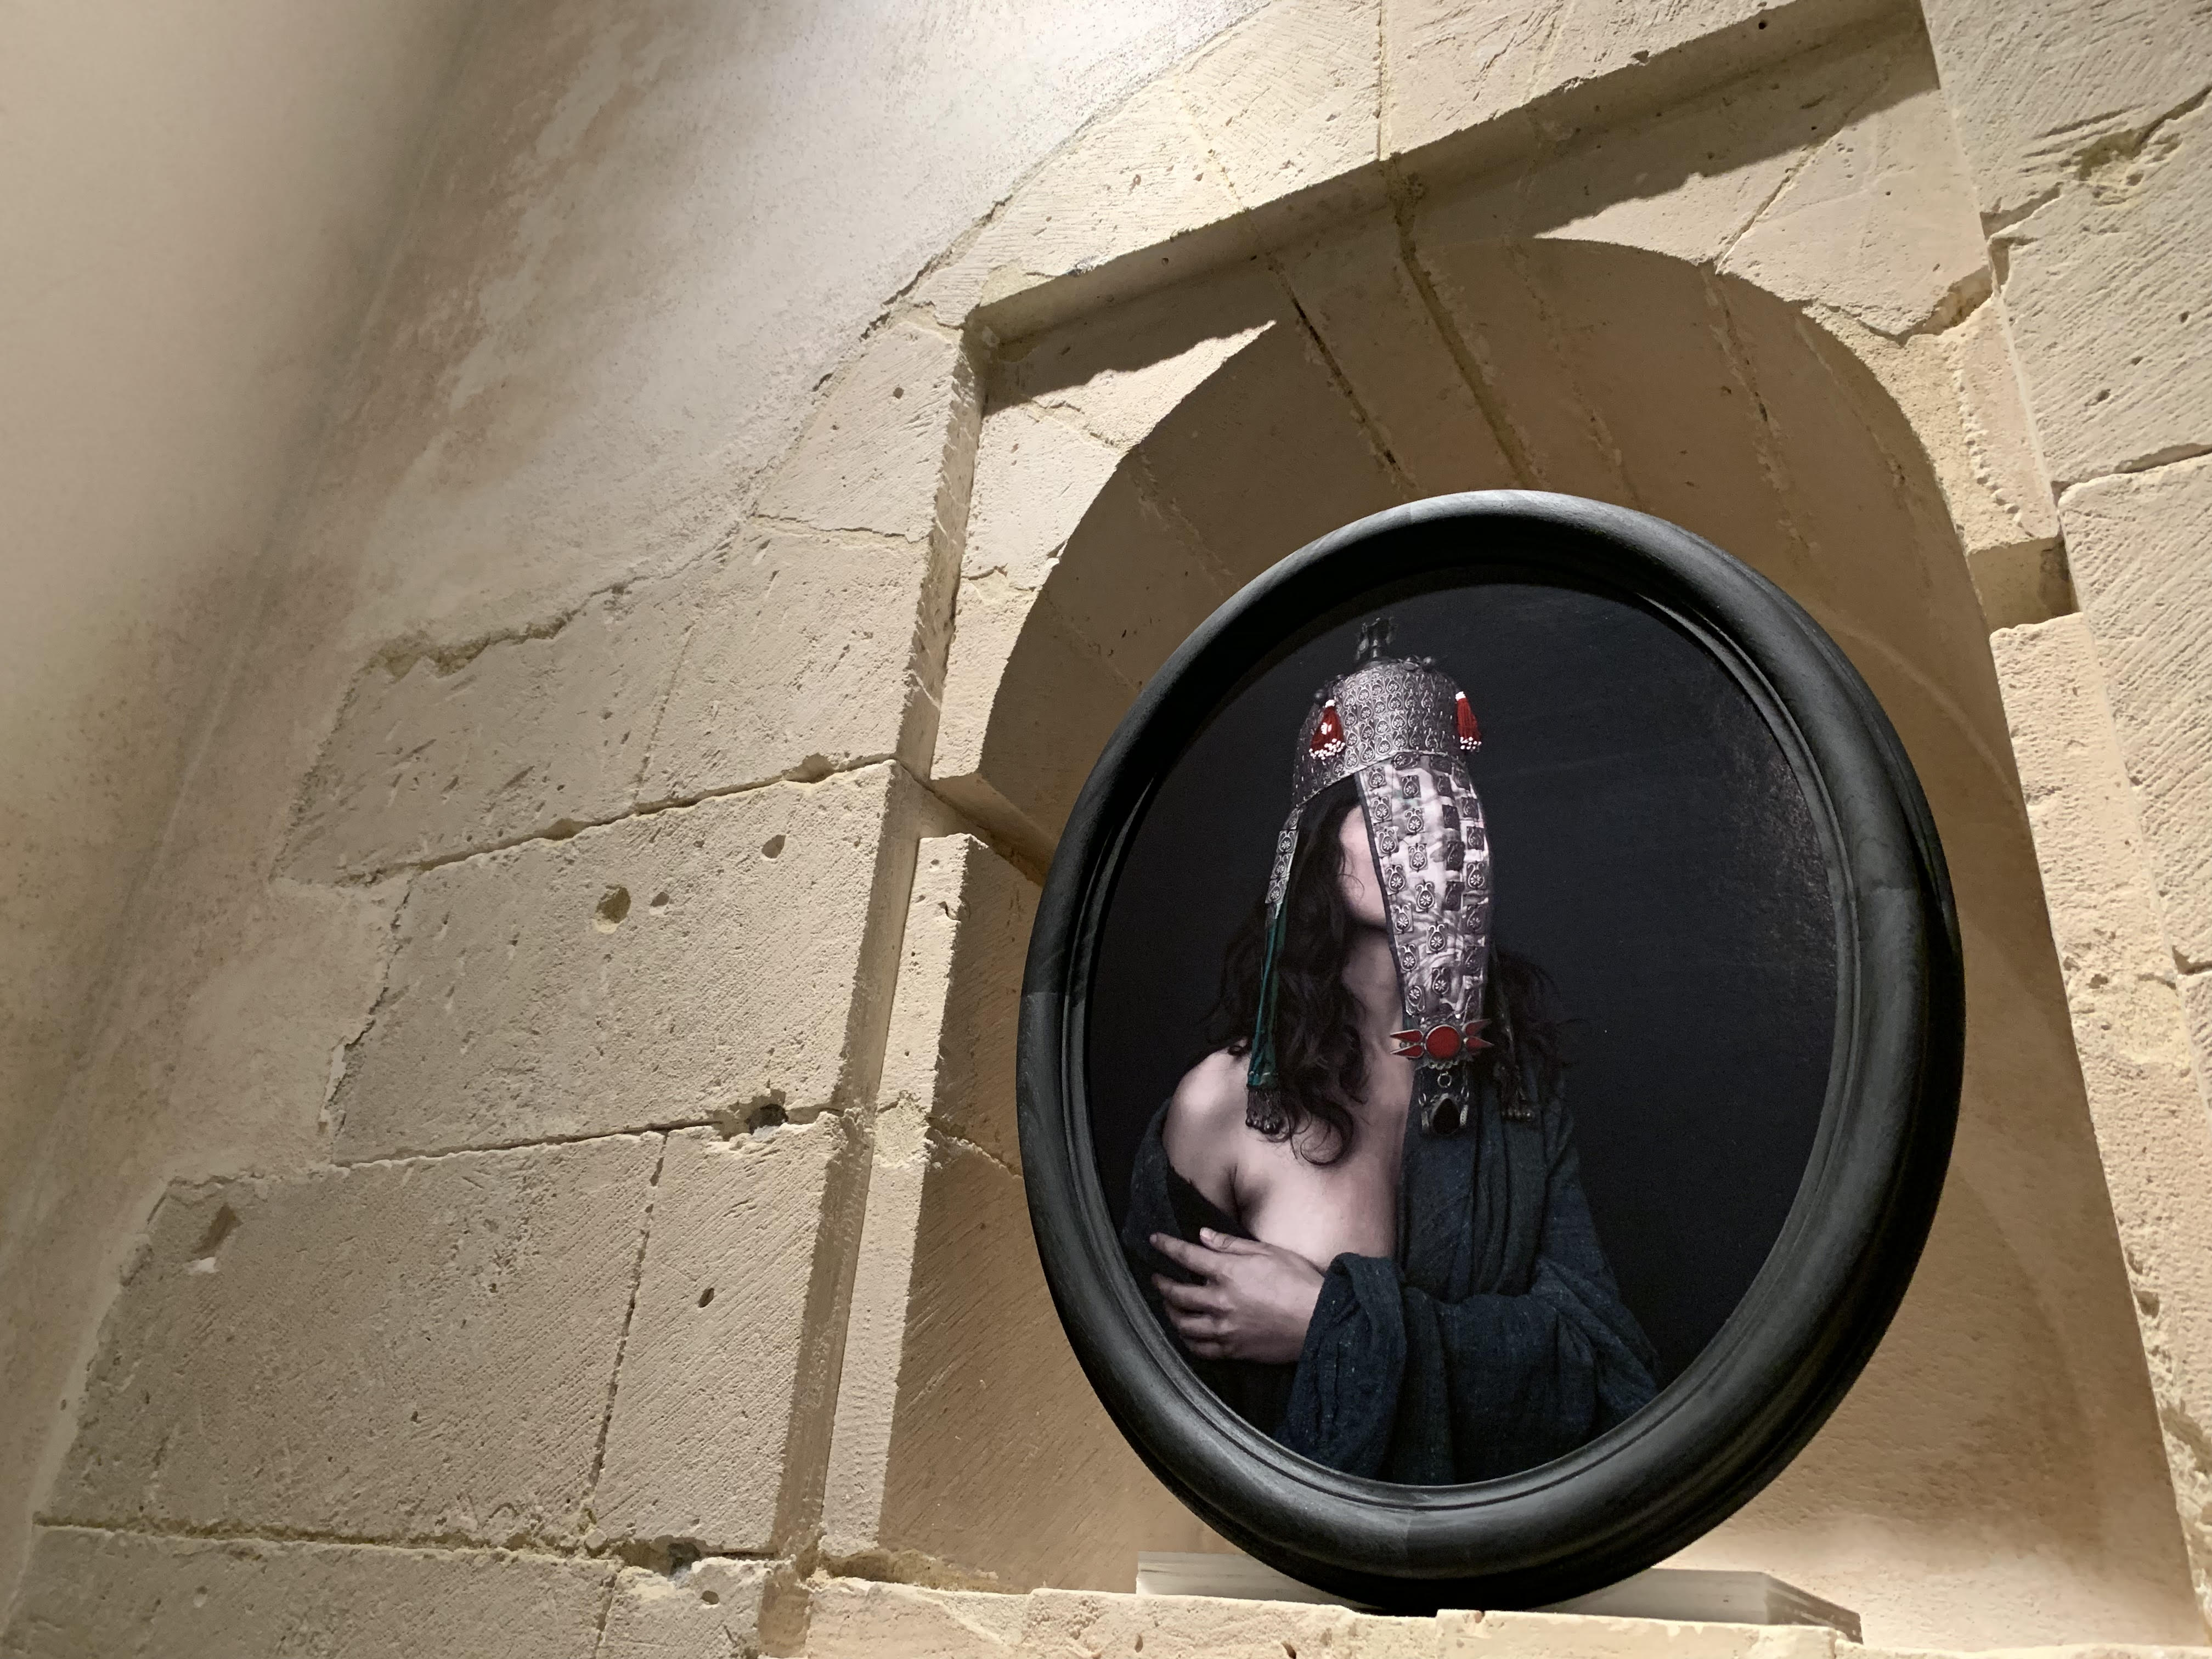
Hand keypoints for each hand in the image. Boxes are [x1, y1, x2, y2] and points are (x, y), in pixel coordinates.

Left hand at [1150, 1228, 1325, 1364]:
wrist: (1319, 1320)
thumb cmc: (1298, 1282)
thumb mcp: (1267, 1252)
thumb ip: (1231, 1245)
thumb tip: (1204, 1236)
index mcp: (1228, 1273)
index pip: (1187, 1256)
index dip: (1167, 1246)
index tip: (1154, 1240)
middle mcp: (1220, 1301)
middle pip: (1177, 1293)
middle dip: (1161, 1283)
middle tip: (1156, 1277)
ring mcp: (1225, 1329)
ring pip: (1183, 1324)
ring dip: (1170, 1313)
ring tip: (1168, 1306)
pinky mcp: (1233, 1350)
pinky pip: (1200, 1349)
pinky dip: (1188, 1341)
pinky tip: (1187, 1335)